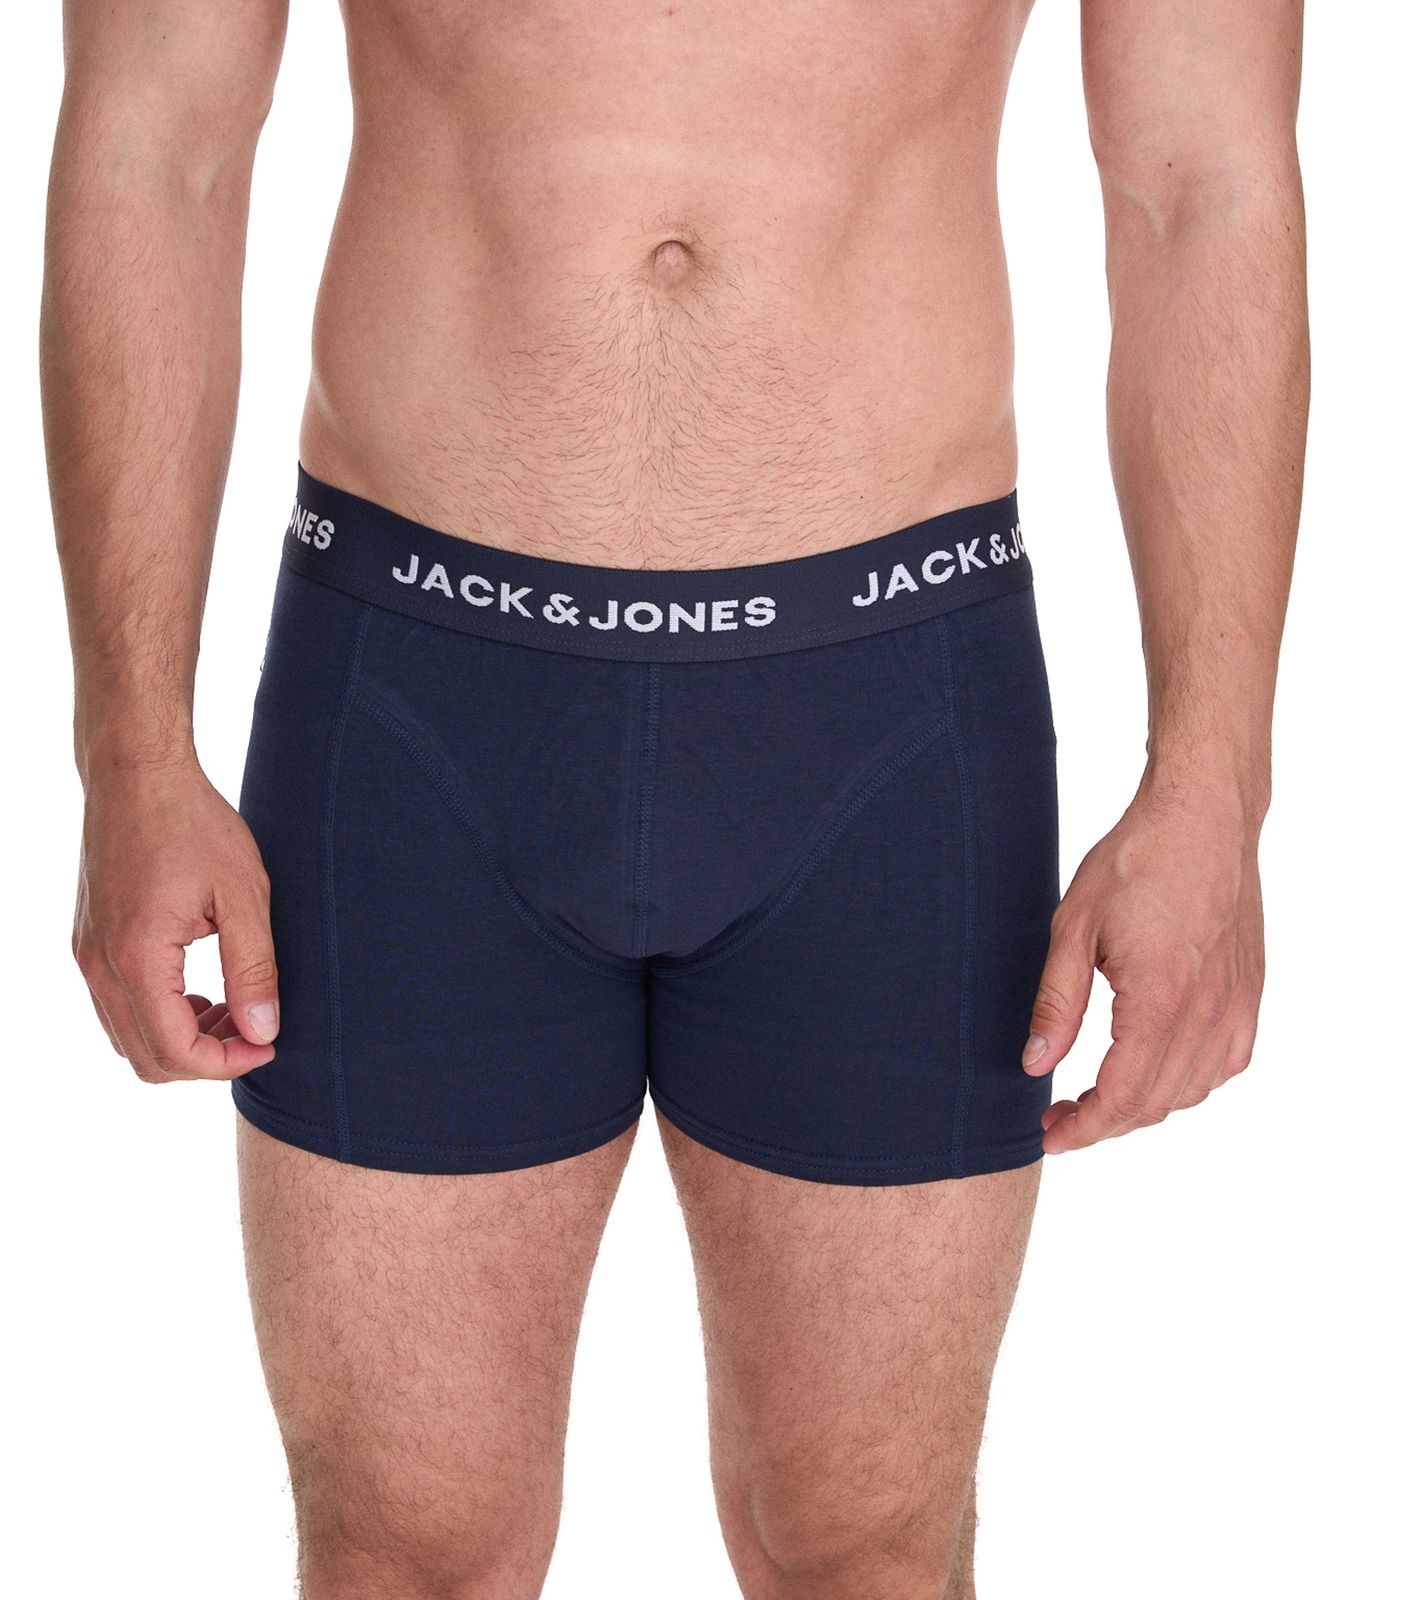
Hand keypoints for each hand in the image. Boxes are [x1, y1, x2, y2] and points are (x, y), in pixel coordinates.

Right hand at [73, 761, 279, 1081]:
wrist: (137, 774)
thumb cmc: (194, 824)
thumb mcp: (243, 894)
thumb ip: (254, 968)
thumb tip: (264, 1031)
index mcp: (137, 957)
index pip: (174, 1051)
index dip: (226, 1063)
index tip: (269, 1045)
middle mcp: (99, 965)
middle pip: (145, 1058)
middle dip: (205, 1059)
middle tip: (255, 1030)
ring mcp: (86, 955)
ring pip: (127, 1037)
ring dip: (181, 1039)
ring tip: (234, 1008)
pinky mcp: (87, 942)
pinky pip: (116, 1007)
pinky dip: (158, 1015)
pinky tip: (201, 989)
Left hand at [1023, 785, 1264, 1153]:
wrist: (1204, 817)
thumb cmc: (1136, 861)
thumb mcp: (1073, 926)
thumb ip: (1056, 1002)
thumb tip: (1036, 1065)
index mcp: (1161, 1001)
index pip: (1123, 1097)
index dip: (1083, 1129)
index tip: (1050, 1137)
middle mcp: (1208, 1012)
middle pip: (1156, 1104)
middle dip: (1105, 1123)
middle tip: (1061, 1116)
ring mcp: (1237, 1004)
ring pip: (1193, 1091)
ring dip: (1145, 1106)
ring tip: (1099, 1095)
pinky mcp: (1250, 991)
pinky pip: (1227, 1063)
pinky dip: (1190, 1081)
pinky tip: (1158, 1068)